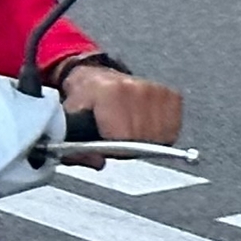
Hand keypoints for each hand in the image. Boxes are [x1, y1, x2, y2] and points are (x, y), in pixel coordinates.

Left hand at [59, 63, 182, 163]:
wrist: (95, 78)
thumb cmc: (83, 101)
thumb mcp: (68, 122)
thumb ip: (77, 147)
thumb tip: (98, 162)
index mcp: (111, 91)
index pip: (125, 138)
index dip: (115, 149)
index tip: (107, 146)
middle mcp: (139, 88)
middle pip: (144, 139)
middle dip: (129, 146)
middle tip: (115, 138)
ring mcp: (158, 91)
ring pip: (160, 137)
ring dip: (146, 141)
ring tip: (129, 132)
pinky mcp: (173, 96)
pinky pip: (172, 130)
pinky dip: (160, 134)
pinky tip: (145, 126)